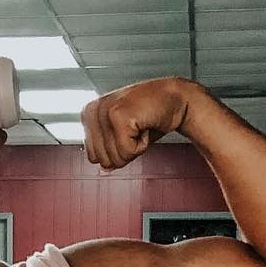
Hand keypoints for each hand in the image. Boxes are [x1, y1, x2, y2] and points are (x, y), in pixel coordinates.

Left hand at [81, 78, 196, 170]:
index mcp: (89, 114)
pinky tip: (144, 126)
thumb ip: (110, 150)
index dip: (116, 151)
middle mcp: (94, 111)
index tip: (127, 133)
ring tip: (140, 127)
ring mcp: (105, 111)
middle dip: (124, 151)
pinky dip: (142, 145)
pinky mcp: (118, 115)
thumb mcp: (124, 135)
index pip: (93, 156)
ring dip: (134, 148)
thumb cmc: (151, 114)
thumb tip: (105, 168)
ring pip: (115, 157)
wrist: (176, 99)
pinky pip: (127, 151)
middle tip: (135, 131)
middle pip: (103, 159)